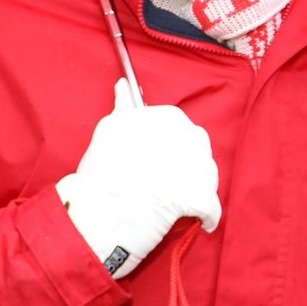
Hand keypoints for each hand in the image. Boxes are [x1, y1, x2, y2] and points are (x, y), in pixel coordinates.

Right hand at [56, 79, 221, 279]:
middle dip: (187, 165)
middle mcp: (180, 134)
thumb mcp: (108, 132)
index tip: (157, 162)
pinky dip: (208, 216)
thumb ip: (123, 108)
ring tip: (176, 204)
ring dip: (198, 188)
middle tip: (166, 184)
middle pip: (197, 148)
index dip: (169, 147)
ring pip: (208, 174)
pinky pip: (212, 206)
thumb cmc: (97, 177)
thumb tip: (123, 84)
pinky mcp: (197, 196)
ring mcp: (190, 165)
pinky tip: (198, 221)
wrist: (94, 216)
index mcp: (159, 116)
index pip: (177, 125)